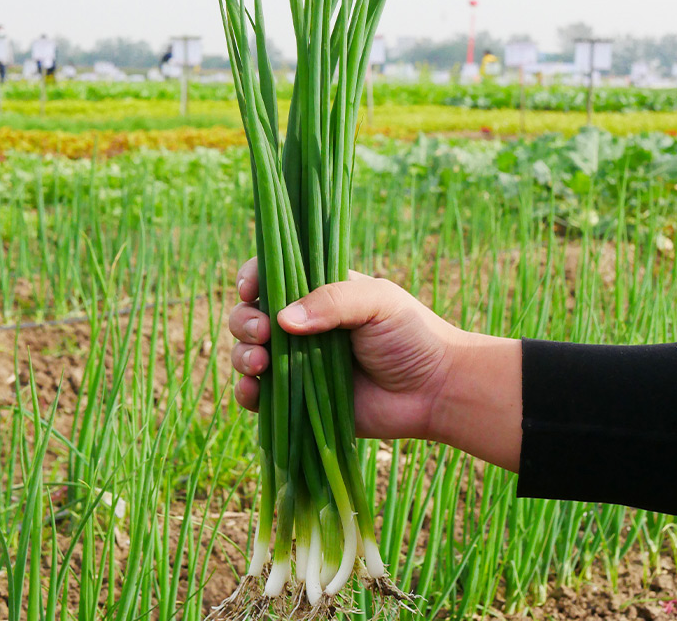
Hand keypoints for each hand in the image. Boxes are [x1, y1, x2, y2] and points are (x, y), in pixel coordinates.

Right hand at [229, 258, 522, 470]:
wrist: (435, 390)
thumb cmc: (412, 335)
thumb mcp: (376, 302)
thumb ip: (332, 301)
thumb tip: (282, 318)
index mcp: (318, 292)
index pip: (272, 275)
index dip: (253, 278)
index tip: (251, 289)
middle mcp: (302, 325)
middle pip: (251, 315)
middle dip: (245, 320)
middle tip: (262, 331)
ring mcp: (297, 363)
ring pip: (248, 353)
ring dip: (241, 355)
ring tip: (260, 362)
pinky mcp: (299, 401)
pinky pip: (259, 397)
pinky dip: (247, 393)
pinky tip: (254, 391)